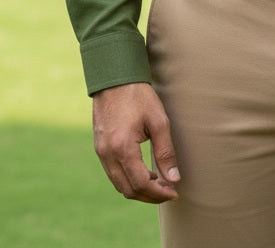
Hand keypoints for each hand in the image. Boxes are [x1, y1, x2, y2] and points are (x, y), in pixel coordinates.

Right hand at [92, 82, 179, 202]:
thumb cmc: (138, 96)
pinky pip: (113, 174)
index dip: (159, 193)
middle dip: (150, 195)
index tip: (174, 192)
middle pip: (128, 190)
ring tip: (159, 182)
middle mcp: (108, 155)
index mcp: (122, 148)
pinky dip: (129, 179)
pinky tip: (144, 172)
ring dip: (139, 189)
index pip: (141, 184)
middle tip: (168, 191)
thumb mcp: (158, 121)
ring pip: (119, 185)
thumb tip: (174, 178)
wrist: (114, 78)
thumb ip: (166, 152)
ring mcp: (101, 153)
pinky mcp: (99, 148)